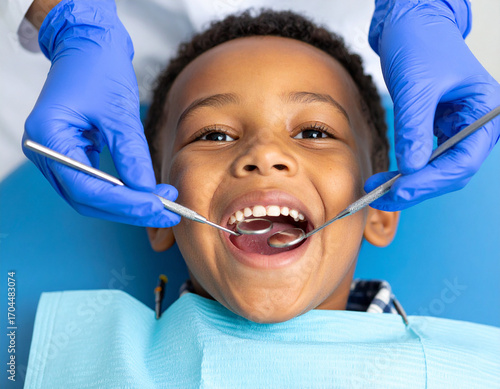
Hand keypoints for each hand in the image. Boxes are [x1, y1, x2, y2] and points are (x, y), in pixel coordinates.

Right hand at [23, 0, 179, 226]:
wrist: (88, 45)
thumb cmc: (98, 66)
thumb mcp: (119, 110)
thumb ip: (131, 153)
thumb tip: (148, 192)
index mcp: (47, 137)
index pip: (86, 187)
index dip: (125, 204)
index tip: (159, 207)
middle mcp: (46, 152)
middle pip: (87, 199)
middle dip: (129, 209)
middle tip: (167, 211)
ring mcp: (57, 155)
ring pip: (91, 196)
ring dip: (127, 205)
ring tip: (162, 203)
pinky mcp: (72, 154)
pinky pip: (95, 183)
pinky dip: (121, 192)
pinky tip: (145, 192)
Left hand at [366, 0, 499, 210]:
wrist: (409, 22)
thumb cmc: (420, 41)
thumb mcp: (416, 86)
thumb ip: (414, 128)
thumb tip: (412, 168)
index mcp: (484, 112)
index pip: (463, 161)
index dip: (430, 181)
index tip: (399, 190)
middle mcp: (475, 124)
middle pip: (451, 172)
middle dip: (416, 187)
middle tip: (381, 196)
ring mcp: (457, 128)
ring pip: (438, 170)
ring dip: (410, 183)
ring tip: (378, 189)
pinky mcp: (437, 127)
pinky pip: (426, 158)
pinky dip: (408, 170)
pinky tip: (389, 176)